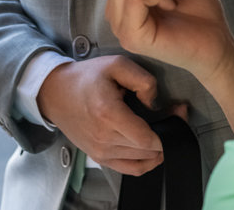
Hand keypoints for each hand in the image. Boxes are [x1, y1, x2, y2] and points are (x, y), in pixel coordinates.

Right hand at [36, 56, 163, 175]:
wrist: (56, 93)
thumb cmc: (87, 77)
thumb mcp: (117, 64)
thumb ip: (143, 80)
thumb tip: (155, 103)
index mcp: (108, 114)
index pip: (147, 138)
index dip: (168, 129)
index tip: (177, 113)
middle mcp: (104, 138)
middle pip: (148, 150)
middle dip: (167, 135)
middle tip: (174, 117)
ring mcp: (100, 152)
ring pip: (142, 160)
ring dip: (158, 147)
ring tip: (162, 128)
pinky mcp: (99, 158)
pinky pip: (130, 169)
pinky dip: (146, 163)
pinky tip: (153, 151)